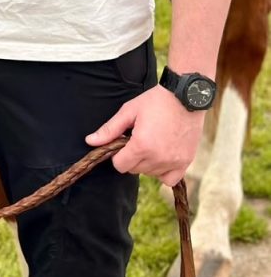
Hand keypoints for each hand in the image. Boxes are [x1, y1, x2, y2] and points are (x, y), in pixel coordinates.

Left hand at [85, 84, 205, 185]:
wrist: (185, 96)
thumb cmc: (155, 101)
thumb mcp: (129, 111)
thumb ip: (110, 130)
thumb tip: (90, 142)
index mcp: (141, 146)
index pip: (120, 165)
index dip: (117, 154)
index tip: (123, 142)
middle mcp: (158, 158)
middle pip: (134, 169)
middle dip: (131, 157)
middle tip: (138, 138)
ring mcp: (173, 162)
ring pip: (150, 174)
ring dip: (147, 163)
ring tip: (152, 142)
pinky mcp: (185, 163)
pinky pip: (169, 179)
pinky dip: (163, 172)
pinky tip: (162, 156)